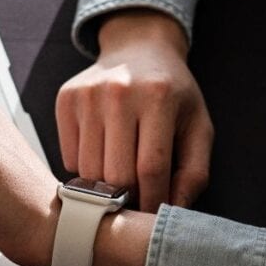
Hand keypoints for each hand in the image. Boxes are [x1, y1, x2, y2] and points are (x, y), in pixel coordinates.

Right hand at [56, 9, 213, 212]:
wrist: (138, 49)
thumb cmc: (173, 95)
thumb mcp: (198, 127)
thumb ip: (194, 173)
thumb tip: (173, 212)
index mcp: (159, 97)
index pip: (151, 169)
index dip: (153, 202)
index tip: (153, 216)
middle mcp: (120, 92)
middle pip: (116, 174)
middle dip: (129, 200)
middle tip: (137, 203)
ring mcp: (88, 95)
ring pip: (89, 172)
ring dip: (105, 189)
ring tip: (121, 183)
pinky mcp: (66, 100)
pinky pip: (69, 158)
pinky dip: (86, 171)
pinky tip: (103, 159)